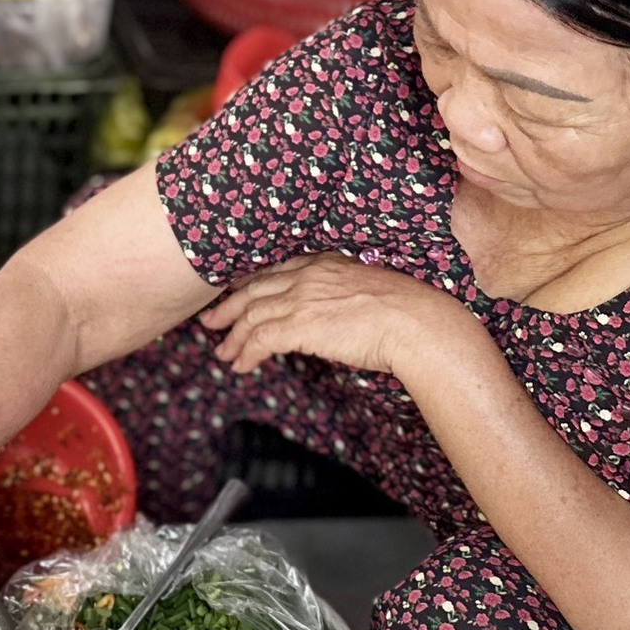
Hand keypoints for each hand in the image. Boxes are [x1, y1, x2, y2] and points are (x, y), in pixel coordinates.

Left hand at [199, 253, 481, 381]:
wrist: (417, 321)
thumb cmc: (405, 312)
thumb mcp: (366, 291)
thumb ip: (340, 295)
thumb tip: (330, 317)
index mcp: (324, 263)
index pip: (274, 271)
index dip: (250, 285)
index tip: (235, 294)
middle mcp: (307, 276)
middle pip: (254, 290)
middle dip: (229, 308)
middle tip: (212, 323)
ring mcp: (301, 299)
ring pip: (251, 317)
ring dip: (234, 338)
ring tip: (224, 354)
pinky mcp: (300, 325)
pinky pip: (260, 340)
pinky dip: (246, 353)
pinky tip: (241, 366)